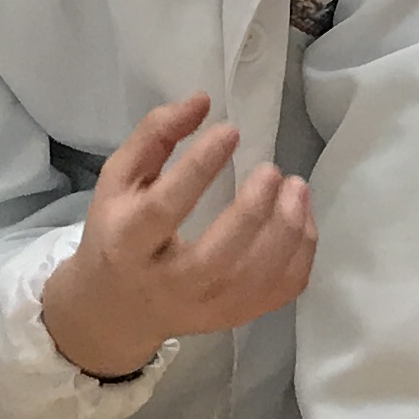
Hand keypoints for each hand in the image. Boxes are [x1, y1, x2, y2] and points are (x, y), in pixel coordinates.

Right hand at [40, 94, 315, 380]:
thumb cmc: (118, 232)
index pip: (165, 208)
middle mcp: (167, 284)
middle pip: (218, 257)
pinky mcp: (234, 317)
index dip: (200, 167)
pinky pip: (280, 292)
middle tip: (271, 170)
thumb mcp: (119, 180)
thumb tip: (202, 100)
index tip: (230, 131)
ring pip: (256, 279)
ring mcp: (205, 308)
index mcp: (128, 244)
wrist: (117, 309)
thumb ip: (154, 135)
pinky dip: (301, 254)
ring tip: (296, 187)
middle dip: (254, 209)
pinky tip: (299, 220)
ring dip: (288, 230)